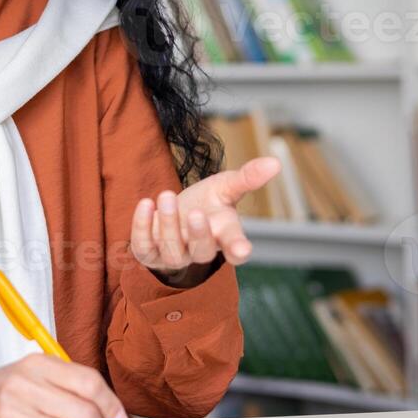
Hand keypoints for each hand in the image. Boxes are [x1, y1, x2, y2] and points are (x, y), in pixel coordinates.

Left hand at [130, 156, 280, 284]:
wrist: (173, 212)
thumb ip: (247, 178)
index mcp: (223, 236)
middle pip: (202, 251)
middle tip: (196, 212)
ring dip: (168, 223)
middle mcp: (199, 250)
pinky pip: (143, 247)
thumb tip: (275, 163)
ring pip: (173, 250)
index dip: (238, 250)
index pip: (235, 249)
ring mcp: (174, 255)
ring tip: (166, 195)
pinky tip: (145, 204)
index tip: (241, 250)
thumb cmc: (205, 202)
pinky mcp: (149, 252)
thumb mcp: (225, 187)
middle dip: (198, 233)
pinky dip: (142, 226)